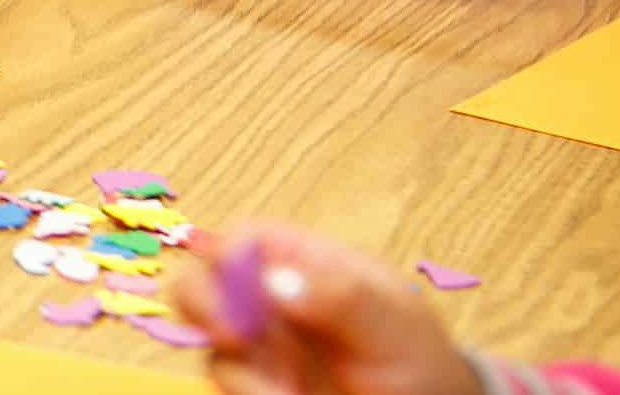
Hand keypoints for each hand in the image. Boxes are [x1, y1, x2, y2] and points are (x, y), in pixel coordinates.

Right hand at [171, 222, 485, 394]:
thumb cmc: (416, 359)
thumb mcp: (393, 323)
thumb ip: (341, 297)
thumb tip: (275, 281)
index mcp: (302, 265)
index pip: (244, 240)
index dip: (226, 252)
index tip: (233, 281)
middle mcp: (270, 303)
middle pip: (203, 282)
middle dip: (203, 305)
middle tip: (230, 335)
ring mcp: (262, 350)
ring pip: (210, 343)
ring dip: (235, 366)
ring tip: (281, 393)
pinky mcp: (260, 388)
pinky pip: (230, 385)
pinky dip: (248, 394)